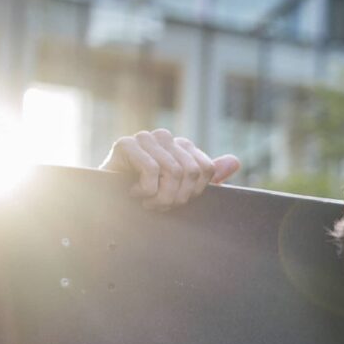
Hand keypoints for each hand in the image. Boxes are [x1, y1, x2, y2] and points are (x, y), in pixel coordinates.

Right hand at [100, 128, 240, 210]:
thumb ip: (208, 176)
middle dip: (176, 197)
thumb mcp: (181, 190)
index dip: (194, 192)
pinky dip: (146, 190)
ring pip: (172, 171)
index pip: (206, 168)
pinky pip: (152, 169)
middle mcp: (165, 137)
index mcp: (181, 146)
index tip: (176, 201)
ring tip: (147, 202)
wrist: (107, 203)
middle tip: (158, 206)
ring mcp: (145, 137)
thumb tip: (235, 161)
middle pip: (190, 171)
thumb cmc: (146, 197)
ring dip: (160, 196)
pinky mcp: (126, 143)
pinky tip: (134, 193)